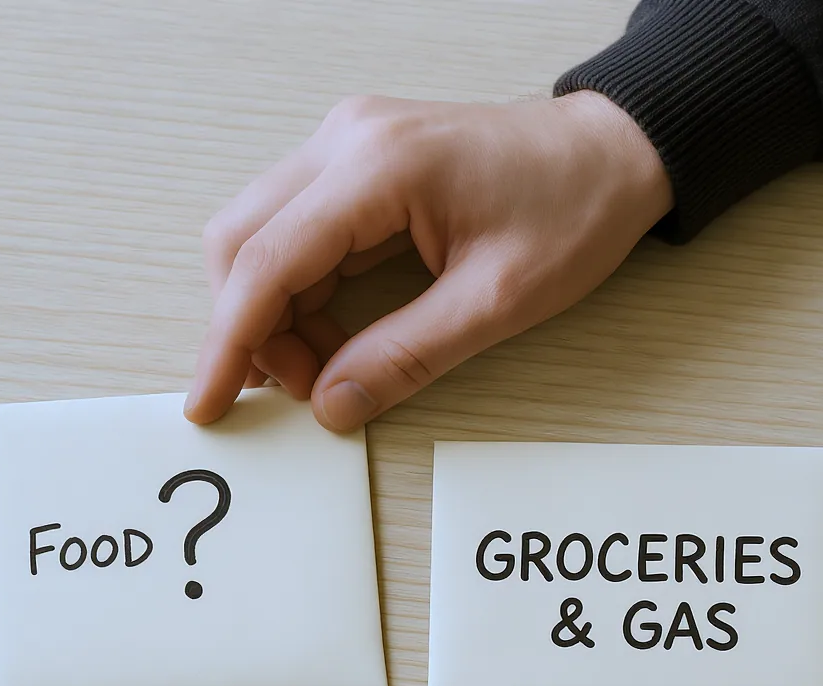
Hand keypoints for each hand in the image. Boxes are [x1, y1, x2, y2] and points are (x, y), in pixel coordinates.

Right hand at [184, 91, 672, 430]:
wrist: (612, 153)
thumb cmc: (573, 212)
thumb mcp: (496, 301)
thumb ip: (405, 357)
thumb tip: (331, 406)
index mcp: (377, 168)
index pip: (266, 261)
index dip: (229, 342)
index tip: (209, 401)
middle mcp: (345, 142)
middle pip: (241, 242)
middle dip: (250, 329)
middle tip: (302, 388)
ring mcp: (347, 146)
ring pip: (262, 239)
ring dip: (275, 316)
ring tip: (328, 368)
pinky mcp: (358, 166)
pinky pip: (298, 234)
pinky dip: (300, 295)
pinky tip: (333, 334)